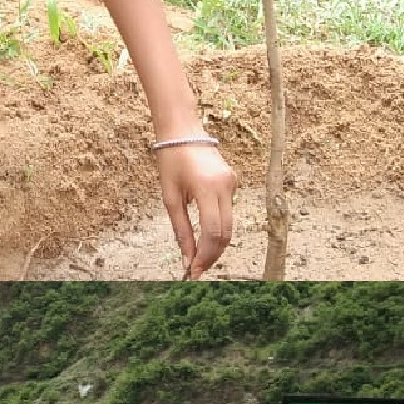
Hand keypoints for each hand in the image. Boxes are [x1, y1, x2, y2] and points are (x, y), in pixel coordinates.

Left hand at [156, 136, 237, 275]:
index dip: (204, 256)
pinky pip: (228, 211)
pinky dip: (218, 227)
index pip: (212, 232)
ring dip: (216, 244)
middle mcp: (225, 186)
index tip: (193, 271)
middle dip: (212, 255)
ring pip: (229, 225)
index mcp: (208, 188)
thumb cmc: (171, 161)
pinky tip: (205, 234)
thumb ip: (181, 230)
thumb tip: (186, 259)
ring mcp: (233, 184)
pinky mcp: (233, 182)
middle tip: (197, 269)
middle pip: (225, 233)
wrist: (183, 131)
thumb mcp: (170, 198)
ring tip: (200, 258)